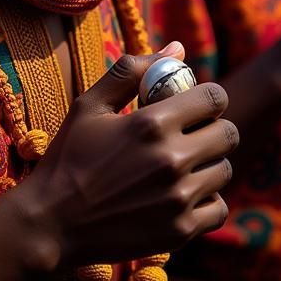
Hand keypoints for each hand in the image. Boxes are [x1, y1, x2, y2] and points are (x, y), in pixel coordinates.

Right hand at [22, 43, 237, 268]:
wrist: (51, 222)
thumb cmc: (69, 156)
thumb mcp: (90, 105)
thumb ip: (132, 71)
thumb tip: (176, 48)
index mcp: (151, 123)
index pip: (214, 98)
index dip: (209, 97)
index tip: (195, 106)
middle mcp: (171, 160)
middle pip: (228, 134)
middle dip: (213, 128)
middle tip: (190, 135)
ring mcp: (178, 199)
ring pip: (224, 171)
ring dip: (209, 164)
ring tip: (181, 165)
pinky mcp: (180, 232)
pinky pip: (219, 209)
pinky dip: (207, 201)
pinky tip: (182, 195)